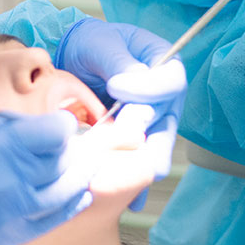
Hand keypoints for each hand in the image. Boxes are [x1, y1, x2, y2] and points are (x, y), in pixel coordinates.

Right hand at [0, 111, 91, 244]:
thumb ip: (4, 131)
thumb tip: (42, 129)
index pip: (56, 133)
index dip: (62, 126)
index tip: (60, 124)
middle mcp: (6, 183)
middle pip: (65, 164)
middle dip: (76, 151)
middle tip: (75, 144)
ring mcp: (6, 217)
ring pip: (64, 195)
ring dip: (76, 178)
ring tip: (79, 166)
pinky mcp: (3, 241)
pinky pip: (48, 221)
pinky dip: (66, 204)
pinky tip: (73, 193)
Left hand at [55, 18, 186, 180]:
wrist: (72, 60)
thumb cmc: (89, 44)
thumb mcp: (100, 43)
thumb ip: (117, 61)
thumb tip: (131, 82)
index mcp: (164, 63)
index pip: (171, 81)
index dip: (148, 89)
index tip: (115, 88)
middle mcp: (166, 95)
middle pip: (167, 121)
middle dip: (145, 139)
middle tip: (125, 151)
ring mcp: (155, 120)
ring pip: (157, 147)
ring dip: (143, 167)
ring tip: (130, 186)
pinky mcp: (139, 140)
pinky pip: (142, 162)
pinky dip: (136, 182)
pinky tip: (130, 201)